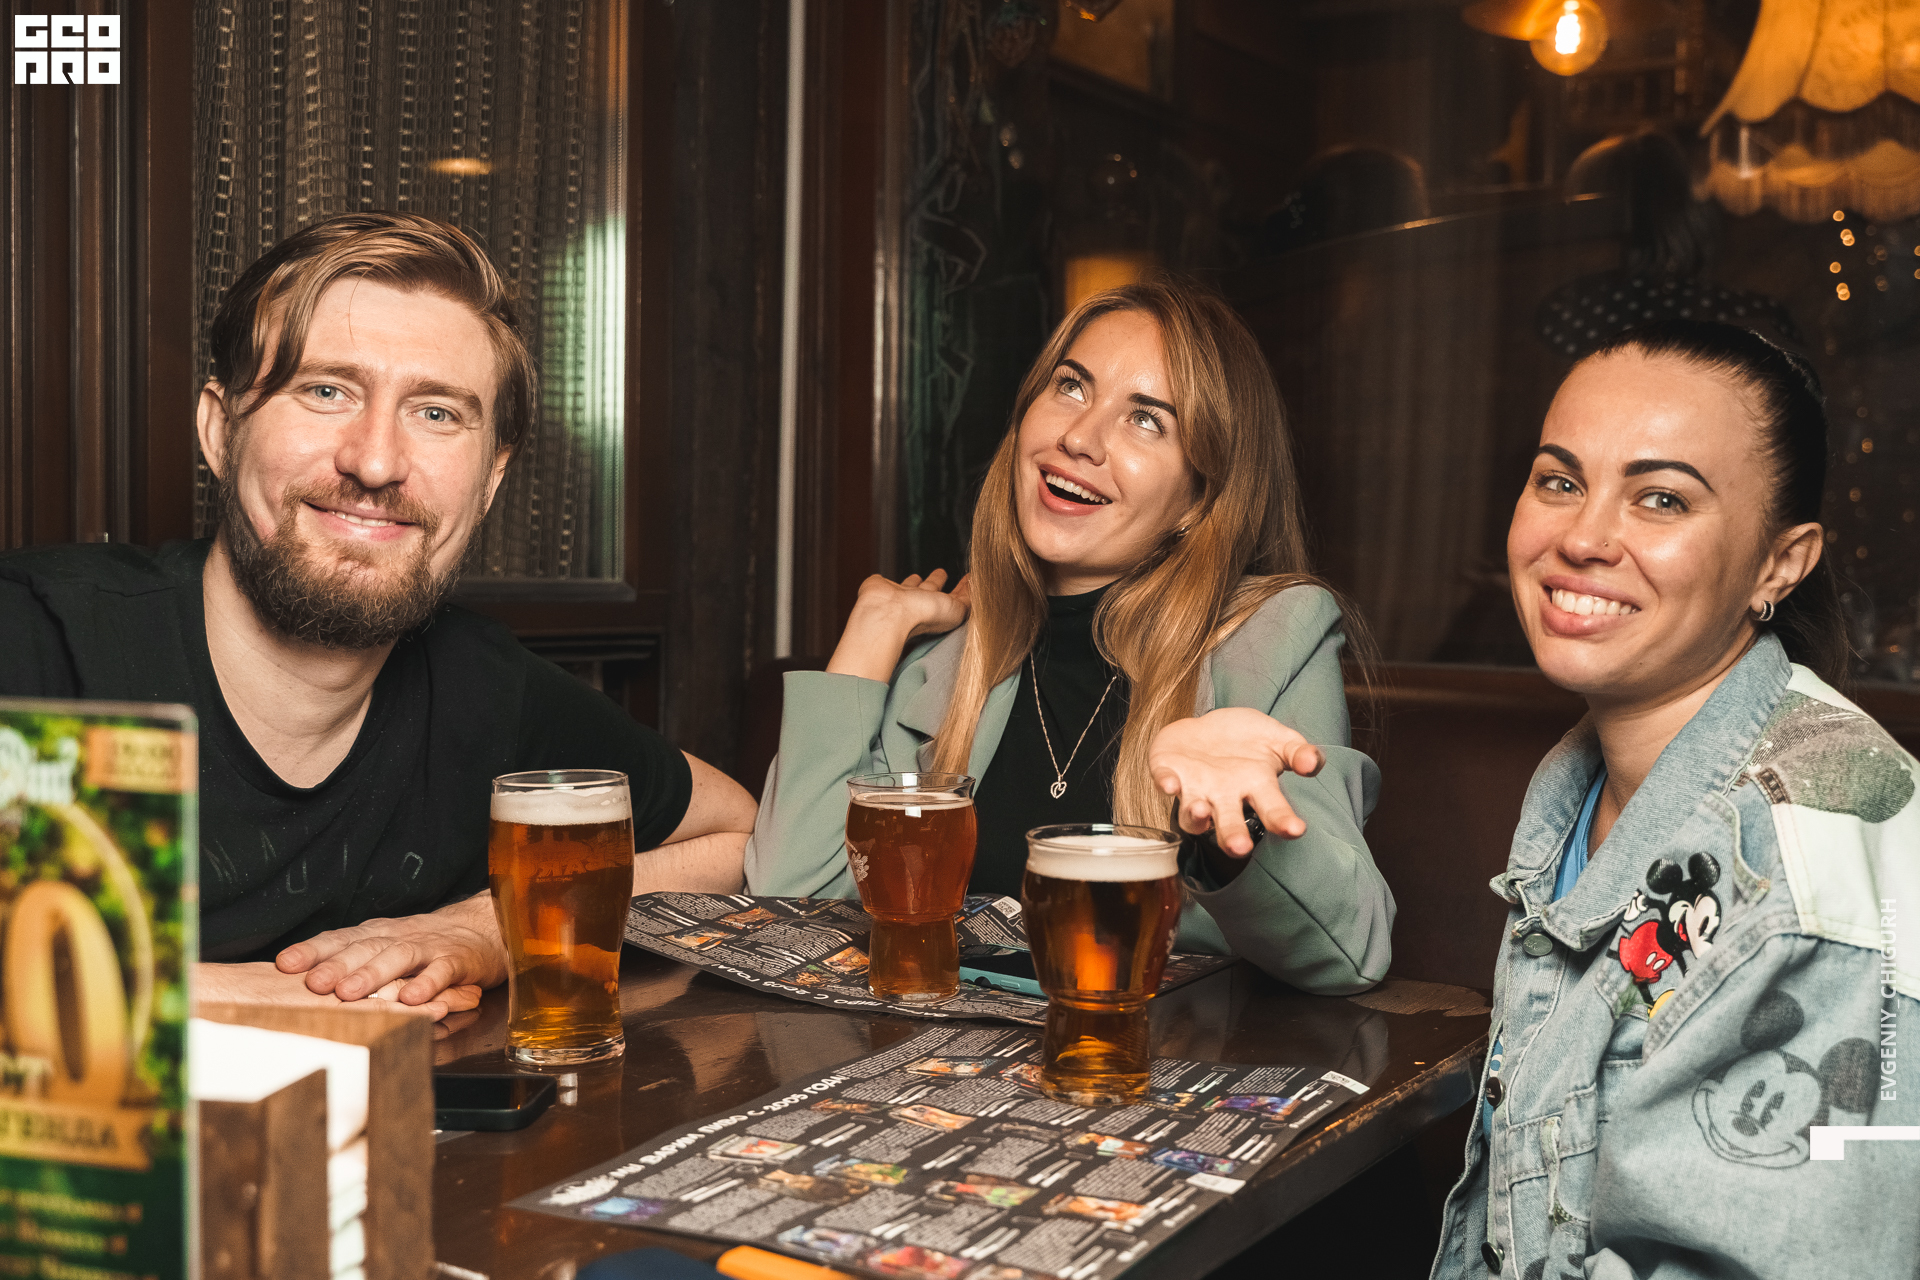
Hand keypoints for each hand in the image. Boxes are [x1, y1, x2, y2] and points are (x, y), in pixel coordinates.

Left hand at [194, 961, 479, 1019]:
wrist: (483, 927)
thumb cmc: (425, 945)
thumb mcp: (387, 947)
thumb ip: (353, 961)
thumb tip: (301, 984)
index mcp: (377, 935)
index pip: (340, 938)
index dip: (313, 950)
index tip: (285, 964)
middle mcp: (398, 938)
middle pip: (365, 948)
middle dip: (337, 965)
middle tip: (314, 983)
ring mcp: (429, 948)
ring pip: (398, 957)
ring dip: (373, 974)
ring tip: (350, 993)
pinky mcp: (458, 960)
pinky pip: (441, 972)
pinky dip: (427, 984)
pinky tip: (413, 998)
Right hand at [826, 569, 971, 680]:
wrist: (891, 613)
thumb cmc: (923, 617)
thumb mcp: (958, 610)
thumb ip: (969, 599)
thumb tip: (978, 586)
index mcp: (937, 611)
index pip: (953, 599)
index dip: (962, 589)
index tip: (970, 578)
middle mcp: (918, 605)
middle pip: (931, 591)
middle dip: (937, 582)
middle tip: (942, 572)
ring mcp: (898, 598)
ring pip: (910, 587)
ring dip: (917, 582)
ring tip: (920, 573)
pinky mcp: (880, 588)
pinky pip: (883, 583)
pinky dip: (884, 581)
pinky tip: (884, 579)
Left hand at [1148, 707, 1325, 857]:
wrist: (1210, 725)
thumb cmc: (1249, 740)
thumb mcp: (1279, 740)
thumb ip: (1298, 752)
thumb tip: (1312, 763)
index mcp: (1255, 789)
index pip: (1272, 810)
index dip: (1282, 821)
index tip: (1295, 830)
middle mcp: (1224, 797)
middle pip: (1229, 823)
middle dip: (1232, 836)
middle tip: (1239, 847)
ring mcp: (1194, 787)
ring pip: (1191, 814)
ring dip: (1195, 815)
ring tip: (1203, 811)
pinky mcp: (1168, 770)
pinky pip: (1164, 779)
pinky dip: (1166, 783)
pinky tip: (1169, 783)